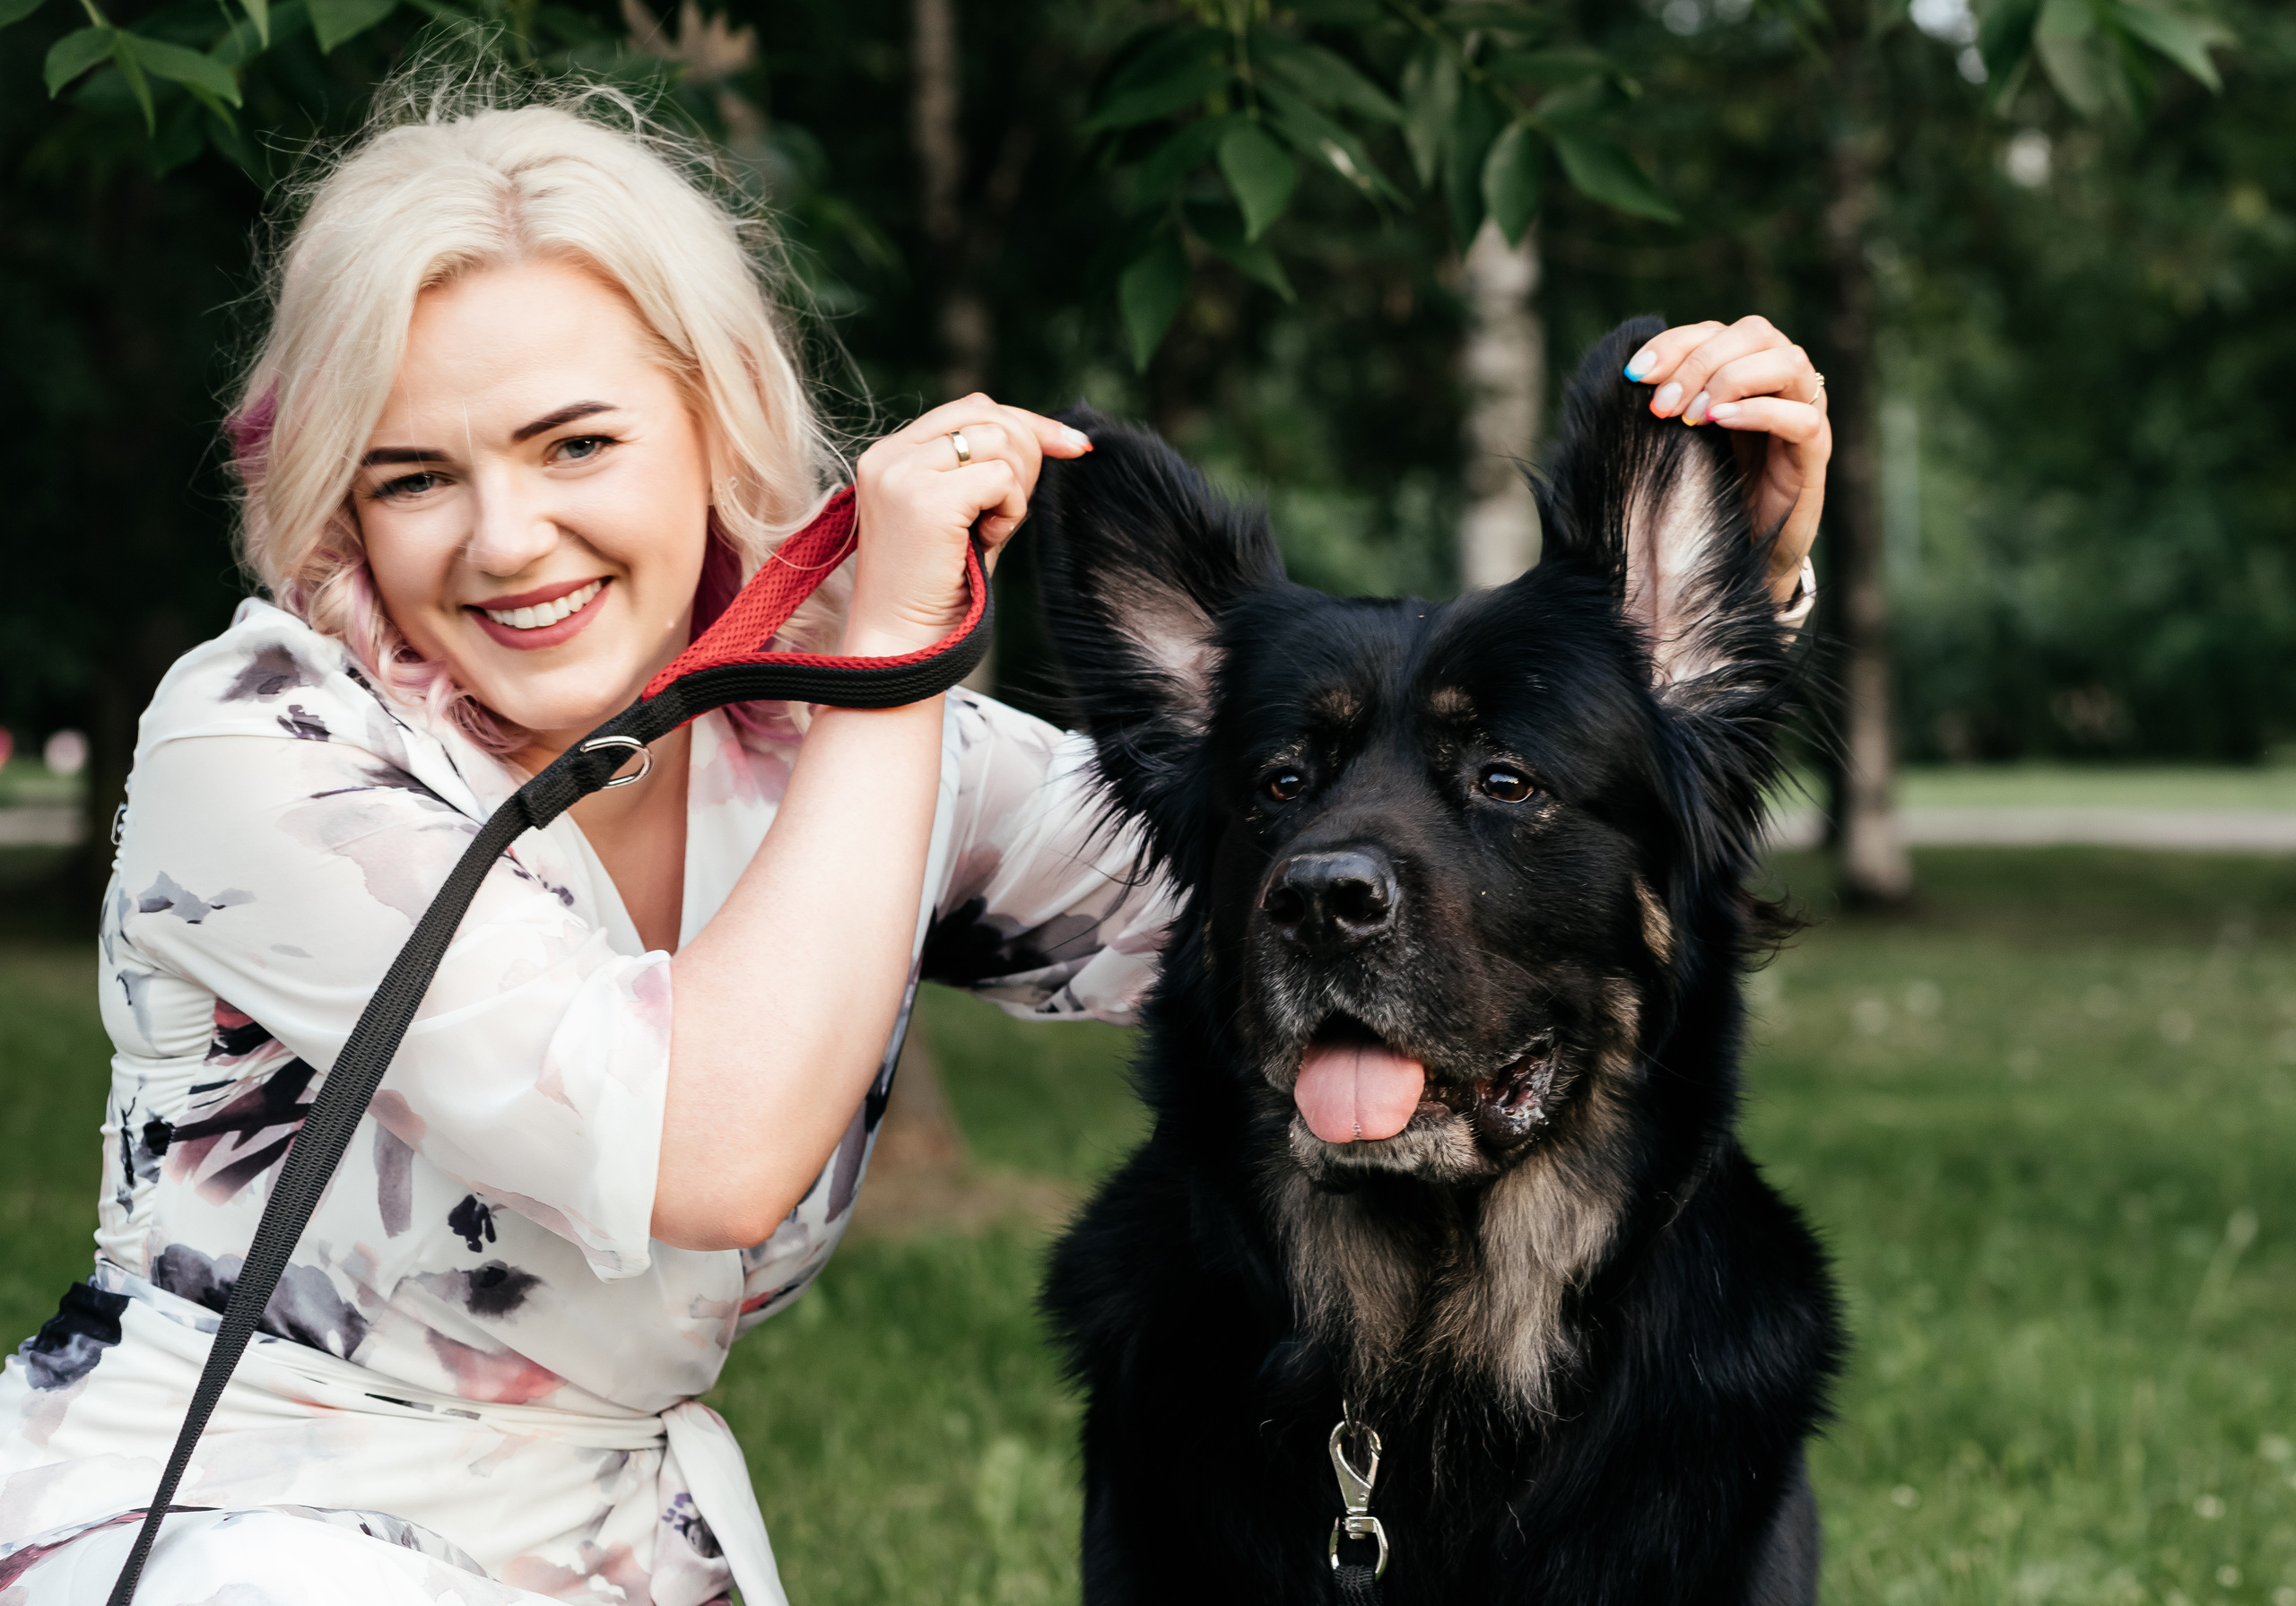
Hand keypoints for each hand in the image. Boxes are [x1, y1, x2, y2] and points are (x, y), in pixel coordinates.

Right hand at [846, 396, 1092, 653]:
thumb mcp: (963, 515)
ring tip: (989, 532)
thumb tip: (1044, 431)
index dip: (1026, 423)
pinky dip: (1011, 511)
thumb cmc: (938, 589)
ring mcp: (902, 473)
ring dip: (1015, 490)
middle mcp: (889, 455)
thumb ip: (985, 469)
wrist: (902, 644)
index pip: (971, 409)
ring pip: (999, 441)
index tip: (1072, 446)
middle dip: (1028, 454)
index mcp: (891, 454)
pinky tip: (987, 541)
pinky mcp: (925, 498)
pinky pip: (1001, 477)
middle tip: (1013, 510)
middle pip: (988, 415)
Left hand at [1622, 317, 1829, 605]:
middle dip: (1699, 361)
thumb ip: (1669, 403)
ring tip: (1692, 417)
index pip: (1716, 330)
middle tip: (1663, 405)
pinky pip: (1800, 418)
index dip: (1674, 343)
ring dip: (1730, 381)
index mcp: (1747, 369)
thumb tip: (1629, 376)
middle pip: (1755, 333)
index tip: (1635, 373)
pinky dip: (1758, 412)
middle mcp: (1782, 382)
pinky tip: (1720, 423)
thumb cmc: (1707, 488)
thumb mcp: (1682, 438)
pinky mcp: (1814, 453)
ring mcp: (1806, 413)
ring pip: (1788, 362)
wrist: (1740, 552)